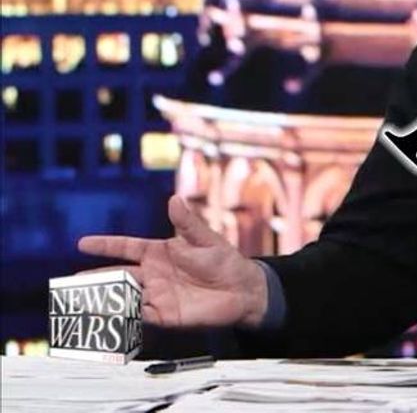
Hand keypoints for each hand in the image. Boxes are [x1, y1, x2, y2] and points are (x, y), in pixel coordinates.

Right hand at [77, 195, 269, 328]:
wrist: (243, 290)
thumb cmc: (226, 262)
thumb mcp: (206, 239)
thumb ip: (187, 223)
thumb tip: (175, 199)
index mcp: (160, 252)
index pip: (126, 247)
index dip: (106, 245)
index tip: (83, 243)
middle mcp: (153, 274)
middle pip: (117, 275)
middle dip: (95, 278)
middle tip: (73, 283)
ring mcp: (157, 294)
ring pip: (123, 296)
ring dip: (105, 299)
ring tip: (84, 301)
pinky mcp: (164, 314)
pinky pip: (138, 316)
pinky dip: (123, 317)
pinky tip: (111, 317)